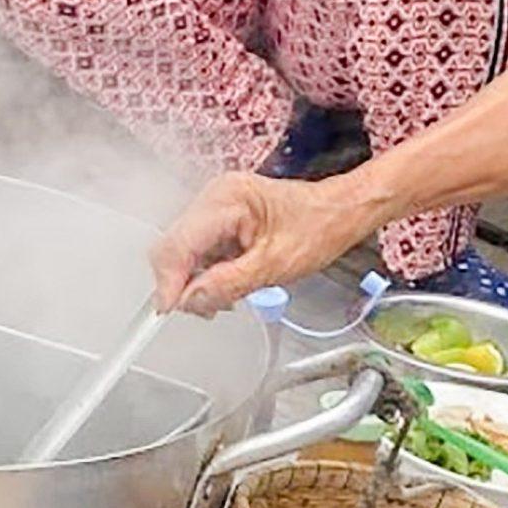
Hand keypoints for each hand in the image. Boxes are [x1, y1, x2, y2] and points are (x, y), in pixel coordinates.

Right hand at [150, 171, 387, 312]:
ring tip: (227, 295)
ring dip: (195, 281)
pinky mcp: (216, 217)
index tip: (169, 311)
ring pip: (180, 252)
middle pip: (171, 248)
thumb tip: (190, 300)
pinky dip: (204, 272)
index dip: (168, 282)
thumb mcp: (275, 265)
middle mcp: (213, 197)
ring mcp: (213, 205)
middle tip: (209, 307)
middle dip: (182, 284)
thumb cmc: (318, 228)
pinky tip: (227, 281)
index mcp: (227, 200)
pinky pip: (195, 250)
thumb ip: (227, 283)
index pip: (177, 244)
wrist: (339, 211)